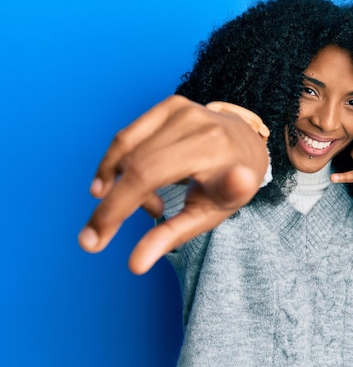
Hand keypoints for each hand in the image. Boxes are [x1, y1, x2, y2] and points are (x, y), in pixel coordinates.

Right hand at [78, 95, 268, 274]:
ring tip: (152, 207)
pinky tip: (128, 185)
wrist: (247, 146)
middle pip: (133, 166)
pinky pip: (128, 138)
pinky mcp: (172, 104)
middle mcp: (199, 125)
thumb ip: (172, 236)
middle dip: (108, 208)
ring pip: (126, 152)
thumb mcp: (210, 215)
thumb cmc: (229, 186)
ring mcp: (184, 110)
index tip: (88, 243)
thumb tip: (134, 265)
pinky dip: (119, 165)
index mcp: (213, 152)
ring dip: (122, 186)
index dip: (116, 209)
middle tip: (97, 238)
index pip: (149, 176)